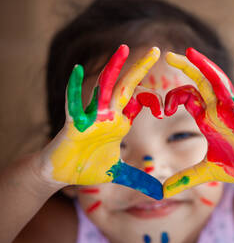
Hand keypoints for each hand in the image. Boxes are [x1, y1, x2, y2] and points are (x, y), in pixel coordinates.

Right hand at [41, 45, 162, 199]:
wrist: (62, 174)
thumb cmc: (87, 167)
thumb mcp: (117, 173)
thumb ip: (137, 179)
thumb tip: (158, 192)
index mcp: (118, 122)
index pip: (138, 102)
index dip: (152, 101)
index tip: (164, 110)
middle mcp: (107, 115)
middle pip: (125, 87)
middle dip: (139, 69)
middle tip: (156, 50)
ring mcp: (90, 117)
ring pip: (104, 88)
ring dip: (113, 69)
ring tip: (124, 50)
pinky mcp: (73, 124)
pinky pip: (74, 104)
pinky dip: (75, 89)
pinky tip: (77, 72)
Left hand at [163, 48, 233, 196]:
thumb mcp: (207, 172)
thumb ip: (185, 178)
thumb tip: (162, 192)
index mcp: (208, 118)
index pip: (188, 97)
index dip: (173, 98)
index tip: (161, 110)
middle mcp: (219, 110)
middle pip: (201, 83)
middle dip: (186, 68)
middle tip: (168, 54)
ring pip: (220, 84)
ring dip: (206, 67)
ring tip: (192, 53)